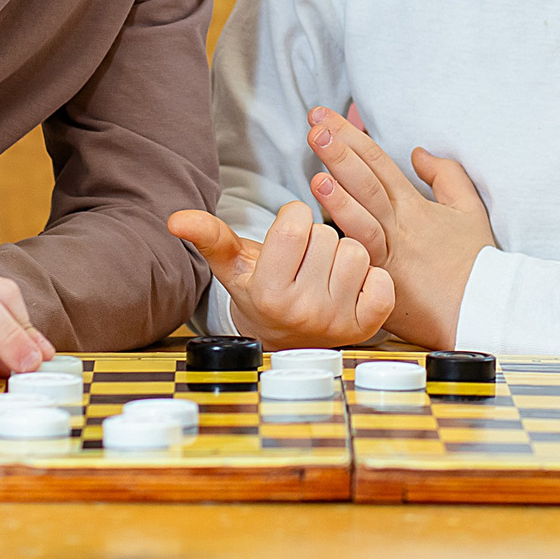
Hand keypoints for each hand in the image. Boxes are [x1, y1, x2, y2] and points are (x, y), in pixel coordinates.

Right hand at [168, 202, 393, 347]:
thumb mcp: (233, 265)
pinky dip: (373, 280)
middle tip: (304, 265)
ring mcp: (339, 322)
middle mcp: (304, 310)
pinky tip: (351, 291)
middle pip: (328, 235)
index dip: (294, 220)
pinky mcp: (368, 327)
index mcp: (270, 291)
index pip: (296, 221)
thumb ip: (210, 237)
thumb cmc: (261, 291)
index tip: (287, 240)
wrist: (286, 340)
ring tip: (325, 276)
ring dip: (345, 257)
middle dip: (318, 241)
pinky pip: (383, 280)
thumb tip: (176, 218)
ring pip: (357, 252)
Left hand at [305, 106, 494, 350]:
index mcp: (415, 206)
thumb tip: (417, 152)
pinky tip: (322, 230)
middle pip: (366, 183)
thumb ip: (446, 176)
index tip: (325, 116)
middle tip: (314, 126)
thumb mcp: (469, 210)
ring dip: (338, 197)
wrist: (482, 309)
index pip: (378, 161)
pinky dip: (343, 243)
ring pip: (361, 221)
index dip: (351, 136)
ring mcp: (389, 256)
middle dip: (339, 152)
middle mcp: (399, 227)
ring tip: (317, 174)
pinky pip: (361, 260)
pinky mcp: (383, 285)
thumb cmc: (476, 262)